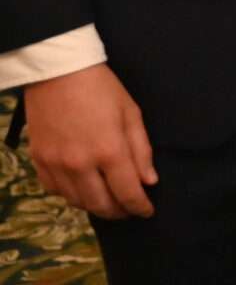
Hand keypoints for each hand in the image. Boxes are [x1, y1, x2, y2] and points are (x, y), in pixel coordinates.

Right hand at [21, 64, 156, 218]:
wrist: (59, 73)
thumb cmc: (102, 89)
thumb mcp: (131, 113)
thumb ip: (141, 150)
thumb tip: (149, 181)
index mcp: (108, 150)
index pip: (127, 192)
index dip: (139, 206)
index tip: (147, 212)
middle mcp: (80, 164)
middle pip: (101, 204)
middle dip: (119, 211)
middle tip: (129, 210)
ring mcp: (56, 164)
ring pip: (77, 201)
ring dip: (96, 206)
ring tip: (109, 201)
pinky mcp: (38, 161)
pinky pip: (55, 191)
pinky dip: (71, 195)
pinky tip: (83, 189)